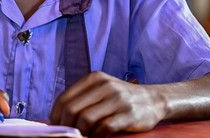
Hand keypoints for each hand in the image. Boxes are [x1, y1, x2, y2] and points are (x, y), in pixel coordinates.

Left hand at [50, 72, 164, 137]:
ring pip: (85, 119)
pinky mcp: (128, 114)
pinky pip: (104, 128)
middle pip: (72, 110)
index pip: (64, 98)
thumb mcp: (102, 90)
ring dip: (81, 133)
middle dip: (66, 126)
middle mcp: (105, 86)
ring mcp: (117, 99)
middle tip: (68, 135)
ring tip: (83, 137)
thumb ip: (83, 99)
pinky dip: (96, 136)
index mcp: (94, 78)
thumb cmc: (121, 99)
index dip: (55, 116)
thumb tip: (58, 118)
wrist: (154, 100)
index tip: (55, 127)